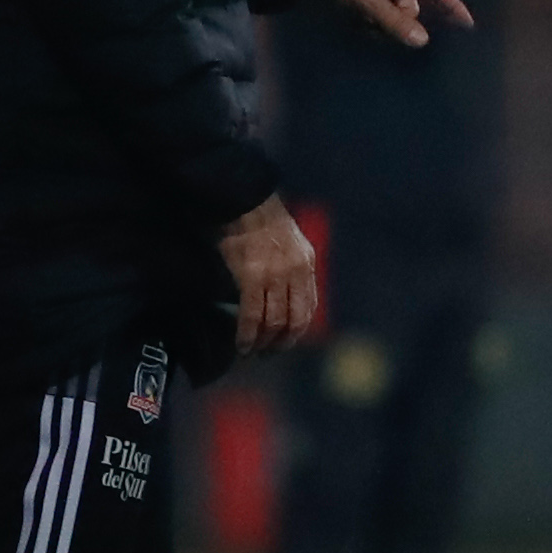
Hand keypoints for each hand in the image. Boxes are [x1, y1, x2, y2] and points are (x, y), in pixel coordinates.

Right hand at [215, 193, 318, 353]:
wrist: (244, 198)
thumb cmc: (261, 218)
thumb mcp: (291, 240)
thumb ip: (294, 265)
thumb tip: (287, 293)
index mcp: (307, 263)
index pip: (309, 307)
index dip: (297, 330)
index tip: (285, 341)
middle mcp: (296, 272)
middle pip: (295, 321)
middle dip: (283, 343)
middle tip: (269, 354)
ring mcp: (275, 275)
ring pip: (273, 322)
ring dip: (263, 343)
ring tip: (252, 352)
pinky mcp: (252, 277)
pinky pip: (252, 315)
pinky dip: (247, 335)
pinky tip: (241, 345)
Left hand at [301, 0, 473, 47]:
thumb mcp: (367, 1)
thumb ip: (395, 22)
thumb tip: (422, 41)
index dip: (454, 7)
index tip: (468, 25)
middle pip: (411, 7)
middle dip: (396, 20)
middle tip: (372, 20)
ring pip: (393, 12)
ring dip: (379, 21)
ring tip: (356, 15)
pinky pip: (379, 11)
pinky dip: (369, 18)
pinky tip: (351, 14)